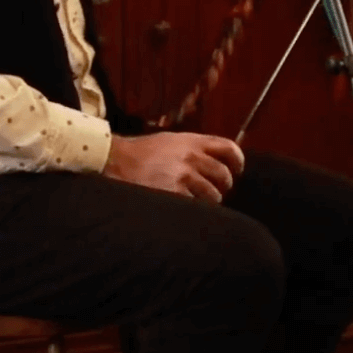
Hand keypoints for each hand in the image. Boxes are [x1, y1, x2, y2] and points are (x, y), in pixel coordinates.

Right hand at [101, 131, 245, 202]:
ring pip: (213, 195)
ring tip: (198, 203)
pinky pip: (196, 207)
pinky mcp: (173, 192)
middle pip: (224, 175)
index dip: (237, 161)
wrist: (115, 160)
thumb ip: (193, 148)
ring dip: (209, 202)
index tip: (238, 170)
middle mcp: (191, 156)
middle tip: (218, 192)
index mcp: (191, 141)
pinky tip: (184, 209)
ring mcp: (183, 175)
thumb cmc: (141, 153)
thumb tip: (214, 161)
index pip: (227, 148)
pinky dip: (195, 211)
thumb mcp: (170, 141)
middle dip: (224, 186)